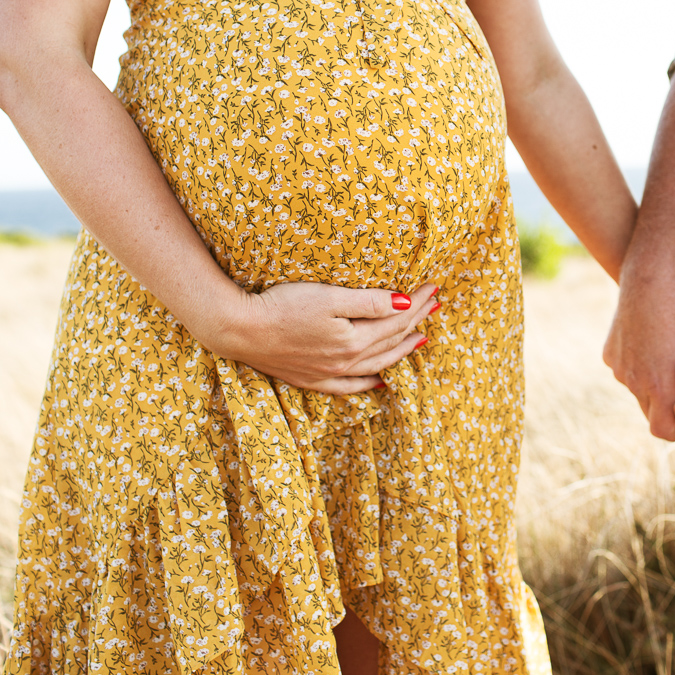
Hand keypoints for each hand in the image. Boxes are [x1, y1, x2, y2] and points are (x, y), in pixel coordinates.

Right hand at [202, 282, 438, 393]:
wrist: (239, 330)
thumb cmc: (282, 306)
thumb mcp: (329, 297)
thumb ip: (369, 302)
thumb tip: (405, 305)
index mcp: (354, 340)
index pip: (397, 320)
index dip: (417, 303)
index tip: (433, 287)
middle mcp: (346, 362)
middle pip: (391, 341)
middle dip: (416, 321)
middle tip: (435, 304)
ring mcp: (329, 374)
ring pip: (377, 365)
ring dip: (402, 350)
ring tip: (421, 338)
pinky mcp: (311, 379)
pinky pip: (350, 387)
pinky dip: (370, 383)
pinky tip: (382, 380)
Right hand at [605, 276, 674, 440]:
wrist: (650, 280)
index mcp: (659, 388)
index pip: (664, 429)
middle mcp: (635, 383)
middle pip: (651, 411)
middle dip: (669, 403)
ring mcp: (619, 368)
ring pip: (638, 389)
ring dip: (653, 382)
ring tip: (668, 359)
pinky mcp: (610, 353)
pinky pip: (626, 369)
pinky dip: (639, 364)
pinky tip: (651, 343)